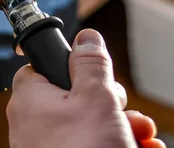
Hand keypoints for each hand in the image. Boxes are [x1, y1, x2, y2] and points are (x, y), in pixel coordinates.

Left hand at [7, 29, 165, 147]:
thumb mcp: (96, 99)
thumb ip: (91, 64)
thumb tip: (86, 37)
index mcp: (31, 100)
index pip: (42, 67)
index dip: (72, 66)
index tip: (95, 73)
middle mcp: (36, 126)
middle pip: (75, 99)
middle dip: (112, 104)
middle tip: (123, 111)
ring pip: (90, 127)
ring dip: (123, 129)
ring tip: (142, 137)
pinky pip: (94, 147)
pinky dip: (118, 147)